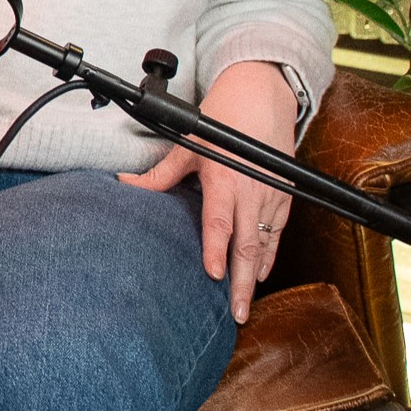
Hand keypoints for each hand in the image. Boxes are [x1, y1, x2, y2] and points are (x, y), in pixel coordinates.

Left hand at [119, 62, 298, 323]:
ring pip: (266, 244)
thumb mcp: (187, 143)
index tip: (213, 274)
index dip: (217, 249)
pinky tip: (259, 274)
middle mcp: (251, 191)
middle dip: (241, 283)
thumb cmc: (222, 119)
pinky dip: (269, 255)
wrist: (263, 97)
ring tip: (245, 303)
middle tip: (235, 313)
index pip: (219, 222)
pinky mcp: (284, 195)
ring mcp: (271, 195)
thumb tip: (125, 185)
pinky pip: (277, 232)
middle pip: (248, 245)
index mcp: (224, 179)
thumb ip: (159, 174)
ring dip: (255, 275)